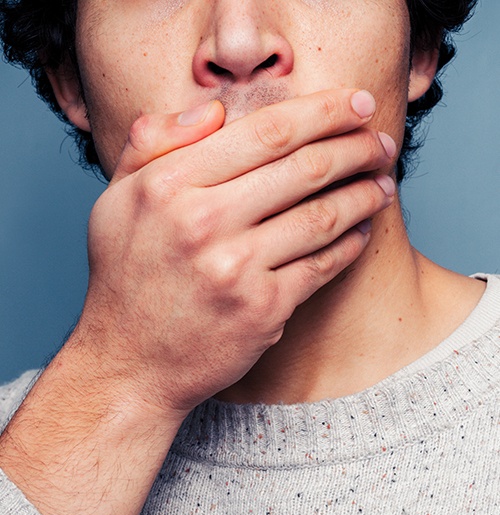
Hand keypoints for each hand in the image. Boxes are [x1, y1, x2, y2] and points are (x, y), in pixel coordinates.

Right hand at [79, 89, 395, 415]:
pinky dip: (350, 245)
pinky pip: (321, 267)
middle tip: (384, 143)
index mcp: (169, 185)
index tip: (358, 103)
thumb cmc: (125, 280)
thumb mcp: (116, 200)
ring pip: (322, 217)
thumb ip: (153, 142)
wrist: (129, 365)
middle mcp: (203, 222)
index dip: (324, 111)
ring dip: (363, 194)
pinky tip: (362, 231)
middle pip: (304, 169)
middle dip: (356, 148)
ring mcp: (236, 269)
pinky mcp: (262, 311)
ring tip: (383, 183)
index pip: (265, 132)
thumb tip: (215, 110)